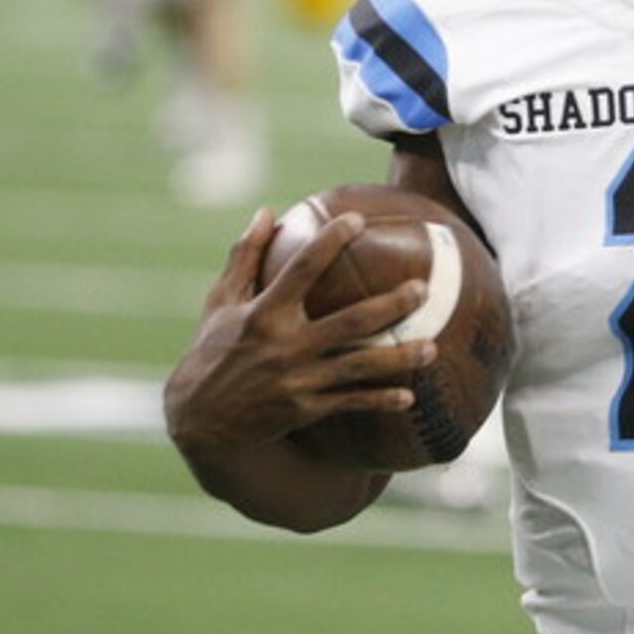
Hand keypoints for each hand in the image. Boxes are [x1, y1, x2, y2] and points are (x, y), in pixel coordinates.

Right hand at [162, 207, 432, 458]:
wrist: (200, 422)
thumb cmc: (210, 353)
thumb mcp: (219, 302)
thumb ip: (244, 256)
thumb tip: (266, 211)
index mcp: (262, 314)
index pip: (302, 270)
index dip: (330, 242)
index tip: (358, 221)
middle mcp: (284, 347)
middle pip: (349, 323)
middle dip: (389, 306)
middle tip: (422, 289)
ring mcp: (298, 381)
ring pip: (359, 368)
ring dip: (398, 358)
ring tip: (433, 346)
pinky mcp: (305, 409)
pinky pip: (350, 403)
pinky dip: (380, 400)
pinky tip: (409, 397)